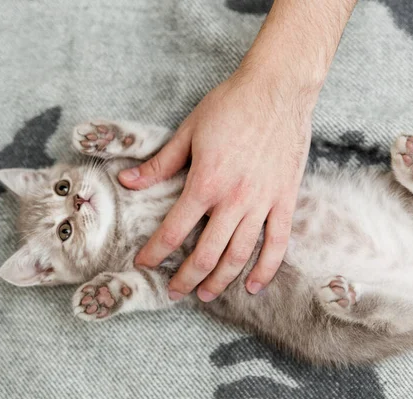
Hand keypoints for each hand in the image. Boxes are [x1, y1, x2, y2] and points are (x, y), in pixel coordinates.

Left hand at [118, 67, 314, 301]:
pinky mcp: (285, 200)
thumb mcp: (189, 130)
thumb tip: (128, 181)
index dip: (156, 252)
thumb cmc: (231, 105)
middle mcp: (233, 200)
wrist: (277, 89)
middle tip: (175, 292)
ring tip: (206, 295)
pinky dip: (266, 269)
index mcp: (205, 183)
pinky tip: (254, 286)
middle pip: (206, 254)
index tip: (145, 264)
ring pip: (240, 256)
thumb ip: (160, 163)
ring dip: (221, 281)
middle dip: (186, 278)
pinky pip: (278, 243)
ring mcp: (262, 203)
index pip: (174, 230)